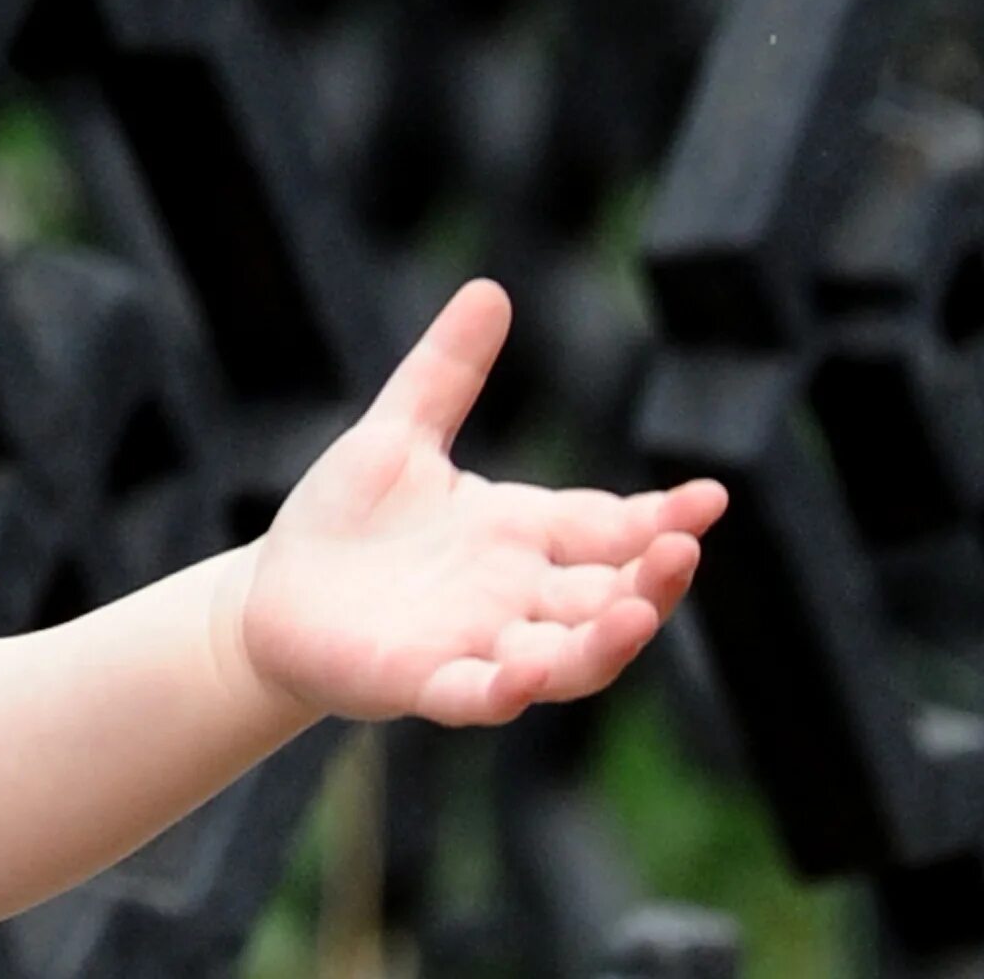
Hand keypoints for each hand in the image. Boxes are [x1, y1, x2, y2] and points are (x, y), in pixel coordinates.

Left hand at [219, 279, 726, 726]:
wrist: (272, 594)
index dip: (661, 517)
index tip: (711, 496)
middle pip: (608, 597)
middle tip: (685, 549)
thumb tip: (491, 288)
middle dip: (652, 580)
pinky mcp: (424, 682)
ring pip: (568, 659)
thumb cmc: (346, 519)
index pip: (609, 526)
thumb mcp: (397, 432)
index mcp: (520, 532)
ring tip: (639, 613)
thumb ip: (446, 371)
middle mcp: (515, 594)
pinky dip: (507, 688)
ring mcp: (477, 644)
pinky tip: (525, 670)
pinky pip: (478, 695)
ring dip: (607, 643)